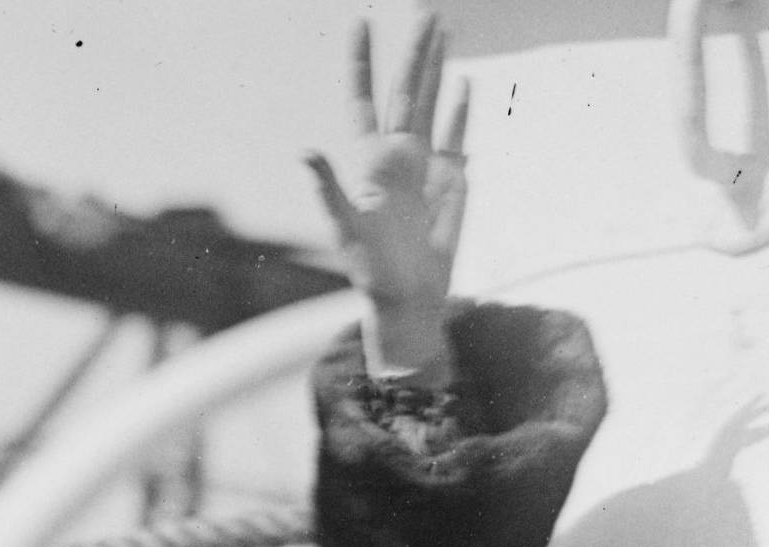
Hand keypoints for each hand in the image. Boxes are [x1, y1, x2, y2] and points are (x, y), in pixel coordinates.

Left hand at [305, 15, 469, 383]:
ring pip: (433, 104)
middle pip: (408, 92)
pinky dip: (462, 110)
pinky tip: (465, 84)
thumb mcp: (345, 226)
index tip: (361, 22)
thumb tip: (303, 150)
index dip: (362, 62)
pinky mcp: (452, 181)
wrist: (408, 297)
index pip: (364, 98)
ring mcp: (426, 165)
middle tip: (426, 11)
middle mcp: (396, 156)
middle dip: (415, 52)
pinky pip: (458, 137)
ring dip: (438, 69)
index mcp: (369, 160)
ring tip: (443, 31)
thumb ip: (327, 186)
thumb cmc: (370, 270)